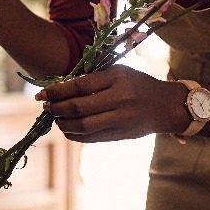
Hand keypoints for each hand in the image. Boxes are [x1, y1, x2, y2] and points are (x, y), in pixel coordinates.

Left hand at [36, 66, 189, 142]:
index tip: (42, 93)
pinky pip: (91, 137)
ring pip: (82, 125)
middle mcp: (119, 99)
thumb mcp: (119, 72)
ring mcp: (121, 119)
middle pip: (78, 107)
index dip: (57, 91)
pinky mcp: (121, 135)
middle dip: (56, 108)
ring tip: (55, 118)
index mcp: (117, 78)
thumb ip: (94, 78)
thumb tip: (62, 87)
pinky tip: (67, 129)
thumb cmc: (139, 84)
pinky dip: (75, 135)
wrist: (167, 106)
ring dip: (63, 123)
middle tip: (46, 106)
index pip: (79, 85)